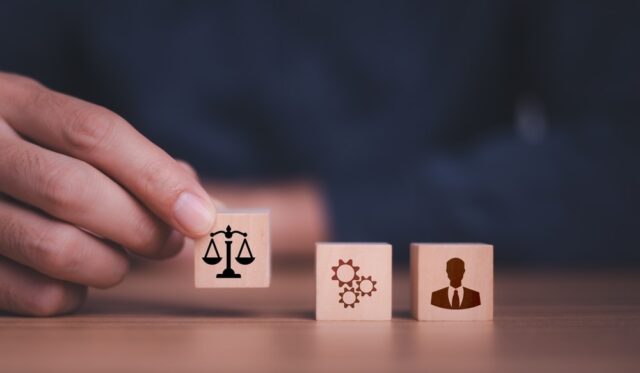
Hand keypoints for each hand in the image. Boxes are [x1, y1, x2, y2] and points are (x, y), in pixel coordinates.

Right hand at [0, 72, 216, 314]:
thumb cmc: (34, 154)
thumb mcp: (64, 132)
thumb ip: (132, 159)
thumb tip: (200, 206)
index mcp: (14, 103)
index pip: (94, 134)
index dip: (157, 178)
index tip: (201, 217)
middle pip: (73, 191)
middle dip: (141, 227)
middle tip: (169, 244)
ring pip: (54, 248)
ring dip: (111, 265)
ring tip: (120, 260)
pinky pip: (36, 294)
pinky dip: (74, 294)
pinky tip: (76, 277)